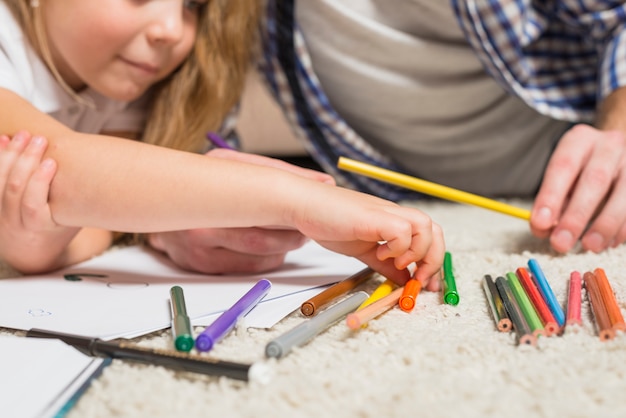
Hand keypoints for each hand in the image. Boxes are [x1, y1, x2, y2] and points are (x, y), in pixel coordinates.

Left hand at [0, 131, 76, 271]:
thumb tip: (108, 175)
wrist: (32, 247)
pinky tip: (3, 139)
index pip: (31, 205)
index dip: (38, 182)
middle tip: (40, 139)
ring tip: (24, 134)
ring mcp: (0, 211)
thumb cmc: (60, 229)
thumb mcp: (74, 220)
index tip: (52, 162)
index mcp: (37, 228)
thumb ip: (80, 202)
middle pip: (14, 188)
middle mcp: (14, 221)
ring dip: (10, 154)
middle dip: (26, 160)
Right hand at [148, 149, 333, 273]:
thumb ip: (280, 174)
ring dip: (284, 248)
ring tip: (293, 237)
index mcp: (211, 183)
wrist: (157, 205)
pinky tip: (272, 250)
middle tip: (307, 228)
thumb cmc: (205, 185)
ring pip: (258, 255)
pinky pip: (246, 268)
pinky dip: (267, 260)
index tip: (316, 210)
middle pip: (262, 235)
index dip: (295, 210)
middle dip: (292, 234)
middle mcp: (200, 216)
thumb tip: (325, 184)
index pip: (265, 199)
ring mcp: (196, 244)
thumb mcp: (236, 167)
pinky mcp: (198, 264)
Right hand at [286, 183, 444, 289]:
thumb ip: (385, 264)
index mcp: (394, 222)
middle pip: (434, 231)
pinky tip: (380, 254)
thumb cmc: (329, 223)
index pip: (429, 237)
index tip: (427, 285)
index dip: (434, 262)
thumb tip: (404, 279)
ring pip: (425, 226)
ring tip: (397, 263)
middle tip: (419, 280)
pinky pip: (401, 230)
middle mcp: (394, 215)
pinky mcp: (374, 216)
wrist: (305, 205)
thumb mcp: (364, 250)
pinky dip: (397, 247)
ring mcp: (385, 213)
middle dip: (434, 260)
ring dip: (418, 251)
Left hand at [530, 124, 625, 252]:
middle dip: (576, 216)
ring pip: (624, 195)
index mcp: (579, 140)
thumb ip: (551, 203)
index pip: (563, 166)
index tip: (539, 223)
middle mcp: (609, 145)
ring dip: (605, 225)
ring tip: (589, 246)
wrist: (616, 155)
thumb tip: (543, 230)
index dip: (550, 196)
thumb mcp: (561, 179)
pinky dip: (623, 228)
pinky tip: (610, 242)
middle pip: (595, 180)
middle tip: (561, 243)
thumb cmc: (581, 171)